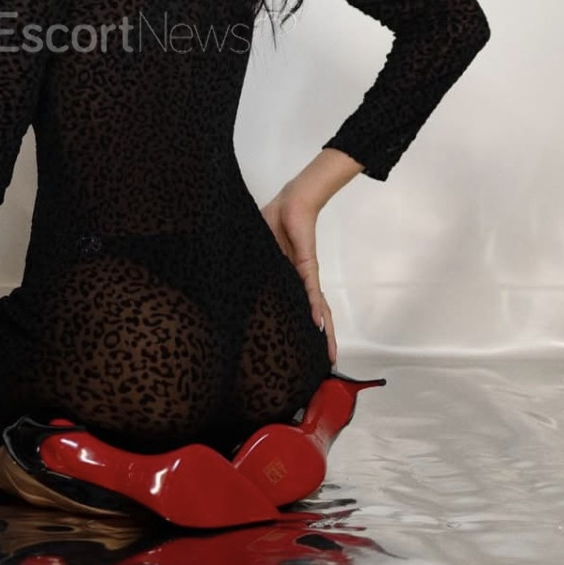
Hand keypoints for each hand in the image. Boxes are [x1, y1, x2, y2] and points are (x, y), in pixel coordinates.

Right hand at [260, 188, 336, 365]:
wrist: (292, 201)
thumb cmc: (277, 220)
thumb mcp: (261, 250)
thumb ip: (255, 267)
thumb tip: (235, 279)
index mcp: (289, 279)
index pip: (296, 308)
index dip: (300, 328)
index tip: (301, 349)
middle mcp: (301, 281)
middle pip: (313, 315)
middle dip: (320, 340)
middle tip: (325, 363)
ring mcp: (305, 274)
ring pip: (318, 308)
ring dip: (324, 331)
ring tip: (328, 353)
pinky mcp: (307, 264)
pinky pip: (311, 290)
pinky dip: (314, 307)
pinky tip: (318, 324)